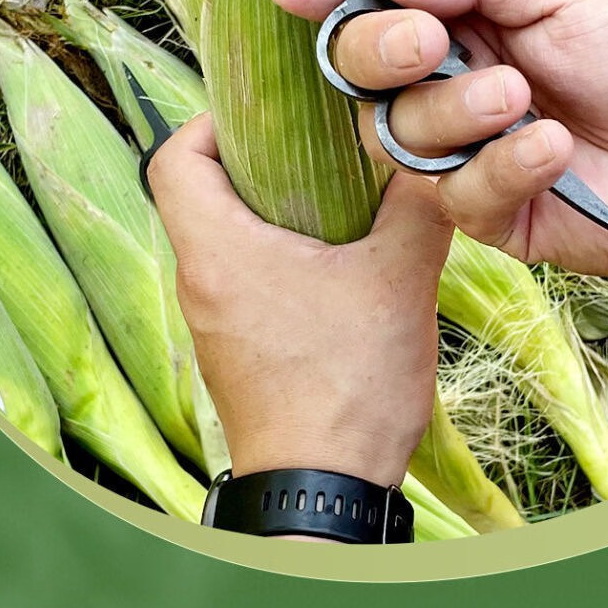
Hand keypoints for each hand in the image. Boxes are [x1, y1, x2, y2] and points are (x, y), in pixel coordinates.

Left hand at [148, 114, 450, 485]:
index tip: (266, 113)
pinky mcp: (236, 349)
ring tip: (336, 195)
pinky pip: (242, 279)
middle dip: (254, 160)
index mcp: (218, 251)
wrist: (323, 493)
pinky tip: (337, 259)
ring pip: (224, 237)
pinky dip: (277, 255)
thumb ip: (415, 208)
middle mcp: (201, 281)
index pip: (173, 158)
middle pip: (200, 192)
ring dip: (271, 210)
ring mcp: (214, 321)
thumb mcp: (397, 282)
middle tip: (314, 144)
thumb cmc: (346, 388)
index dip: (211, 122)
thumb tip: (434, 156)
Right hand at [269, 0, 607, 276]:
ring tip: (518, 97)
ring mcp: (473, 147)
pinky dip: (498, 170)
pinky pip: (457, 198)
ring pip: (397, 138)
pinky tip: (550, 147)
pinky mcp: (498, 214)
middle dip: (377, 54)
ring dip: (450, 114)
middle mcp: (460, 75)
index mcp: (473, 7)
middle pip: (363, 71)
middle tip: (424, 44)